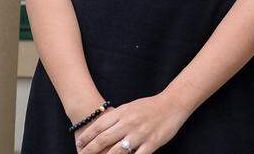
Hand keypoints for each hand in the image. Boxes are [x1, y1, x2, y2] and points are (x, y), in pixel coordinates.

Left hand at [74, 95, 190, 153]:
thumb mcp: (130, 107)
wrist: (173, 103)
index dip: (87, 137)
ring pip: (116, 152)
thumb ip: (116, 117)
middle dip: (90, 150)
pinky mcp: (152, 143)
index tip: (79, 144)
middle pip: (103, 140)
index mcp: (123, 113)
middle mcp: (129, 123)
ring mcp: (140, 134)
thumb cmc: (150, 105)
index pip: (99, 126)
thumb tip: (100, 127)